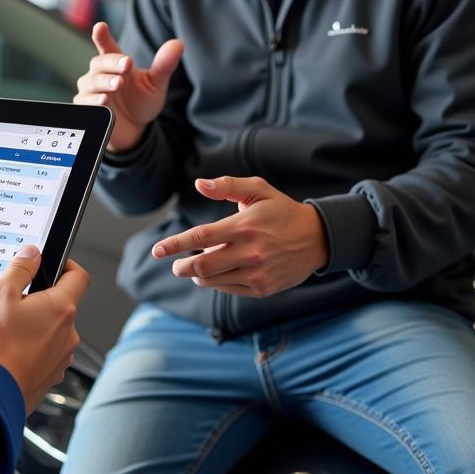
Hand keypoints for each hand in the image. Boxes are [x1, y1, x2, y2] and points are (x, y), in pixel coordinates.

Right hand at [0, 246, 88, 414]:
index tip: (53, 264)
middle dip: (41, 300)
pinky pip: (45, 353)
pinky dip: (31, 349)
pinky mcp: (50, 375)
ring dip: (36, 326)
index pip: (78, 276)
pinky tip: (9, 350)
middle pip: (61, 305)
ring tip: (7, 330)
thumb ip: (20, 268)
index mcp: (60, 308)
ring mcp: (61, 357)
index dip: (66, 265)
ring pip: (52, 331)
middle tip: (14, 302)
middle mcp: (68, 333)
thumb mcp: (0, 293)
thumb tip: (32, 254)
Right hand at [73, 22, 183, 152]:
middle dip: (112, 63)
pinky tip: (103, 101)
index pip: (106, 46)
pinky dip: (93, 101)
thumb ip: (164, 65)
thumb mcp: (156, 84)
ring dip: (104, 82)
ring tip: (117, 83)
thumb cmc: (141, 101)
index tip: (100, 27)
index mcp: (115, 63)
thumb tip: (178, 43)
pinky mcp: (86, 108)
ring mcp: (90, 91)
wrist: (133, 129)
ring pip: (91, 82)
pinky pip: (85, 102)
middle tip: (127, 64)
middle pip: (99, 63)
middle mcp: (99, 74)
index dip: (102, 36)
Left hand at [151, 176, 328, 297]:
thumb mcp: (258, 189)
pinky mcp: (263, 289)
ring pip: (213, 280)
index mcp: (245, 226)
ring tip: (193, 268)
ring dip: (196, 275)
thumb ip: (227, 186)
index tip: (157, 250)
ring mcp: (257, 273)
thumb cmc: (281, 210)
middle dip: (181, 266)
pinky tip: (213, 275)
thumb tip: (199, 184)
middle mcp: (250, 252)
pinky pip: (228, 289)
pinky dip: (215, 283)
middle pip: (202, 265)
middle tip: (175, 264)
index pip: (200, 237)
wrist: (318, 238)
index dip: (175, 244)